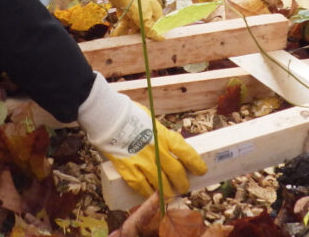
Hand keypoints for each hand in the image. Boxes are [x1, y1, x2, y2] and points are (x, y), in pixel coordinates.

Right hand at [78, 74, 206, 196]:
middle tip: (183, 186)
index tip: (201, 170)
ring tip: (169, 194)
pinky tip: (151, 194)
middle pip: (176, 172)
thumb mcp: (151, 120)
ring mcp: (143, 162)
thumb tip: (164, 142)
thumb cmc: (128, 113)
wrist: (107, 116)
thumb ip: (159, 134)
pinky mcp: (129, 169)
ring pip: (161, 184)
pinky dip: (148, 193)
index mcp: (164, 136)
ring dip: (167, 192)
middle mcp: (157, 151)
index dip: (196, 164)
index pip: (186, 153)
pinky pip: (142, 187)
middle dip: (182, 183)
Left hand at [106, 0, 163, 39]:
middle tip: (133, 42)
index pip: (156, 26)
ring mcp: (137, 13)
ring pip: (133, 27)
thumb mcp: (144, 17)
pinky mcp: (127, 13)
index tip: (147, 42)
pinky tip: (114, 36)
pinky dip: (120, 30)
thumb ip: (150, 29)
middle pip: (144, 28)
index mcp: (155, 11)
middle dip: (137, 35)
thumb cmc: (135, 1)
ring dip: (127, 34)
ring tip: (121, 39)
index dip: (152, 34)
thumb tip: (161, 39)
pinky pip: (125, 24)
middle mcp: (147, 12)